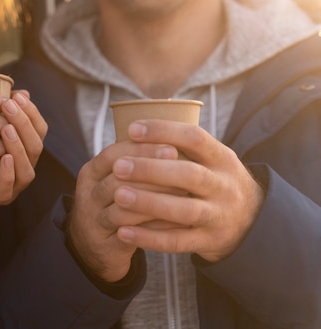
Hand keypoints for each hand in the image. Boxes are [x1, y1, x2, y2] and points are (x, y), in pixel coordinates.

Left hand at [0, 90, 46, 208]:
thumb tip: (13, 88)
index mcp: (20, 146)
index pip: (38, 127)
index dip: (31, 112)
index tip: (16, 96)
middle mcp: (20, 166)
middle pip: (36, 145)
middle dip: (25, 124)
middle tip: (7, 106)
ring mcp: (9, 185)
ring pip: (27, 169)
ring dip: (19, 147)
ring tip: (6, 129)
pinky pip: (7, 191)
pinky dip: (8, 175)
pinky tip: (3, 158)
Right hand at [69, 140, 178, 282]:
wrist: (92, 245)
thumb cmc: (113, 204)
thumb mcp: (115, 179)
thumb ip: (137, 162)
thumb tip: (177, 140)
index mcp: (91, 172)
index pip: (114, 154)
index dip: (142, 149)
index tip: (172, 147)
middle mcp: (88, 193)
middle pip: (118, 178)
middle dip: (153, 172)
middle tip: (185, 170)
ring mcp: (93, 219)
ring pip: (124, 206)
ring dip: (157, 198)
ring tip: (185, 194)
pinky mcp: (104, 243)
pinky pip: (132, 233)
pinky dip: (156, 225)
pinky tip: (178, 221)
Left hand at [111, 120, 265, 262]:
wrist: (251, 222)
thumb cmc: (214, 182)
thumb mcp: (211, 160)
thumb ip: (182, 147)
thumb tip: (133, 128)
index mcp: (222, 159)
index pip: (195, 138)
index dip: (164, 131)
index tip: (132, 130)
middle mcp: (224, 186)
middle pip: (189, 174)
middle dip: (151, 169)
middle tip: (119, 166)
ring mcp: (219, 216)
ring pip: (184, 210)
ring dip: (149, 202)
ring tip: (118, 196)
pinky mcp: (210, 241)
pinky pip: (177, 242)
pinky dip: (149, 238)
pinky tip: (123, 232)